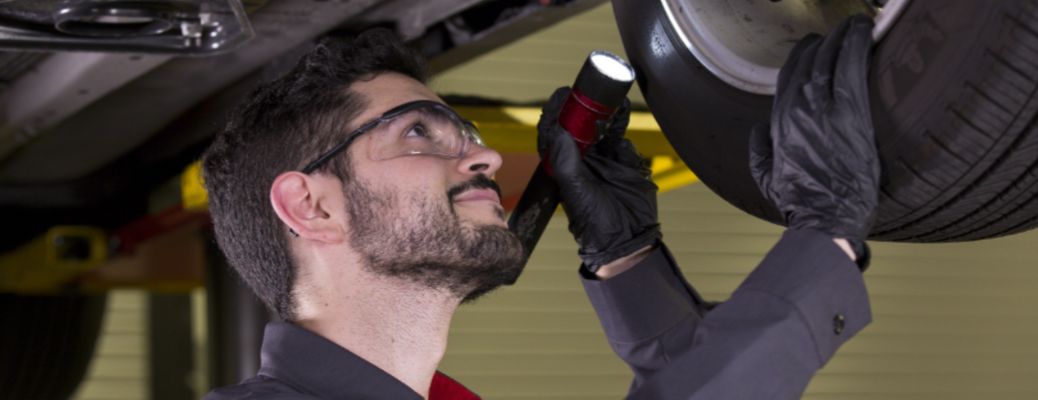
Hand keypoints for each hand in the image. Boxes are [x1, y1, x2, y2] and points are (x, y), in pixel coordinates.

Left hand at [537, 87, 660, 269]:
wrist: (629, 235)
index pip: (553, 131)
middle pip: (576, 122)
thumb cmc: (595, 222)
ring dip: (601, 109)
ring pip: (598, 123)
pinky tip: (620, 108)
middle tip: (584, 89)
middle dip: (579, 104)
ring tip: (605, 96)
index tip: (560, 95)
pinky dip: (620, 118)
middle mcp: (580, 156)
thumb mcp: (576, 192)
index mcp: (561, 164)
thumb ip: (567, 162)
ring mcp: (601, 154)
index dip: (555, 112)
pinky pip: (619, 130)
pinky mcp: (622, 155)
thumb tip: (559, 132)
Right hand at [750, 15, 879, 241]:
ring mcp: (823, 109)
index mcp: (778, 123)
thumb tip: (757, 130)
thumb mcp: (765, 177)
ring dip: (842, 36)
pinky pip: (852, 67)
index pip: (788, 77)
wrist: (825, 219)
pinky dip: (857, 44)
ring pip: (830, 58)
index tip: (814, 47)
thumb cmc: (800, 204)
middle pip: (808, 61)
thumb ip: (758, 149)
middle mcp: (797, 110)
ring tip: (855, 24)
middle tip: (837, 31)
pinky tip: (866, 30)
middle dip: (823, 41)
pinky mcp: (851, 113)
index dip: (801, 57)